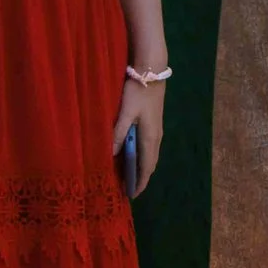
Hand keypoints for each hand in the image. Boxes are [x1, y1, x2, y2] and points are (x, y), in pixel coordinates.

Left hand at [110, 75, 164, 198]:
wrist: (152, 72)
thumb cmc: (137, 93)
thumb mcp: (125, 113)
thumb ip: (118, 134)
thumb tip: (110, 155)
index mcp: (150, 137)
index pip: (146, 166)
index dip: (140, 182)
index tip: (132, 195)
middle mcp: (157, 137)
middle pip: (150, 163)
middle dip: (141, 178)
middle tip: (128, 190)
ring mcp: (158, 130)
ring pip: (151, 155)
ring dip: (142, 168)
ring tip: (129, 176)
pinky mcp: (155, 123)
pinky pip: (150, 148)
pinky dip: (143, 158)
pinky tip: (132, 156)